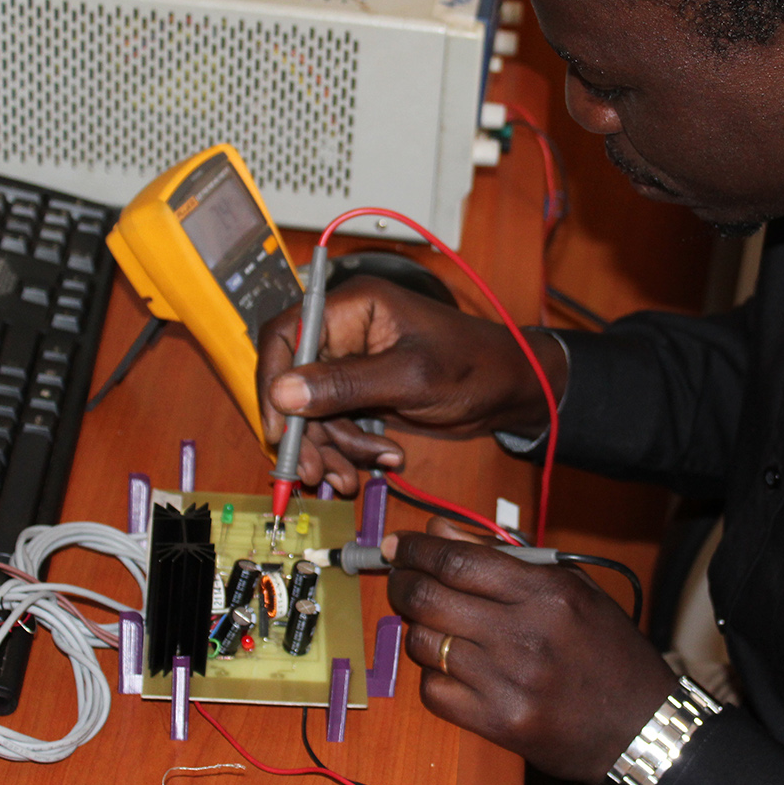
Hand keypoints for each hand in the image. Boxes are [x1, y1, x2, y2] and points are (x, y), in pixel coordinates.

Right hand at [256, 276, 567, 493]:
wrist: (511, 390)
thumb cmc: (475, 365)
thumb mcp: (410, 376)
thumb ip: (346, 384)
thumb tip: (283, 392)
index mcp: (353, 307)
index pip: (285, 334)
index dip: (272, 380)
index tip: (279, 427)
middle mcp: (346, 332)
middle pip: (295, 382)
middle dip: (305, 432)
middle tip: (315, 472)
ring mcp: (354, 364)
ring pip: (315, 411)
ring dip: (332, 448)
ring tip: (355, 476)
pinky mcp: (365, 392)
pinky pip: (339, 424)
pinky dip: (353, 447)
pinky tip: (386, 458)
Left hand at [384, 518, 677, 784]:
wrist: (643, 725)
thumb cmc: (607, 650)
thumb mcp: (571, 587)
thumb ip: (506, 554)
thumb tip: (440, 531)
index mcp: (547, 592)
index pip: (458, 559)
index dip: (417, 549)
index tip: (399, 544)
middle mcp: (526, 635)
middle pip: (430, 598)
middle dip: (402, 583)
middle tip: (399, 578)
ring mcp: (510, 683)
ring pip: (424, 644)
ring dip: (416, 629)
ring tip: (431, 624)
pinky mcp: (499, 723)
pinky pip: (434, 691)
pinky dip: (431, 675)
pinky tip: (449, 667)